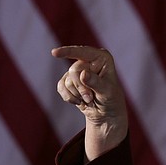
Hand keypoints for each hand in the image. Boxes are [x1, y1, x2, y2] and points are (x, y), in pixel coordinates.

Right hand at [52, 45, 127, 159]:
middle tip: (91, 98)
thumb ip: (96, 82)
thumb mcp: (107, 92)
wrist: (106, 113)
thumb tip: (83, 74)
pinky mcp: (68, 80)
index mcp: (102, 58)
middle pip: (74, 71)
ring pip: (67, 81)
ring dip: (77, 94)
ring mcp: (78, 70)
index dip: (68, 51)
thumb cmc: (111, 99)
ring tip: (90, 99)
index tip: (54, 53)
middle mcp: (89, 60)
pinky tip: (80, 100)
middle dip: (81, 88)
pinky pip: (60, 87)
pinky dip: (70, 97)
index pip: (83, 52)